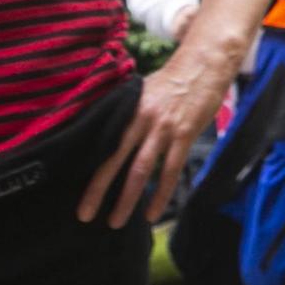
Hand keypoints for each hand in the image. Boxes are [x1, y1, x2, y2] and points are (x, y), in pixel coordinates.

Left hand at [78, 0, 265, 226]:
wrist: (205, 62)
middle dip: (99, 191)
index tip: (78, 191)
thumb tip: (106, 134)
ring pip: (141, 170)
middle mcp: (142, 120)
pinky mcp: (185, 133)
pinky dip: (162, 194)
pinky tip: (152, 213)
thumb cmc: (173, 79)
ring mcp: (164, 128)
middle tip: (86, 216)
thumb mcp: (142, 92)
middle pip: (116, 161)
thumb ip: (126, 112)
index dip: (89, 171)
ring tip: (115, 222)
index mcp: (128, 111)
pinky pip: (171, 170)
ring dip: (127, 199)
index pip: (104, 146)